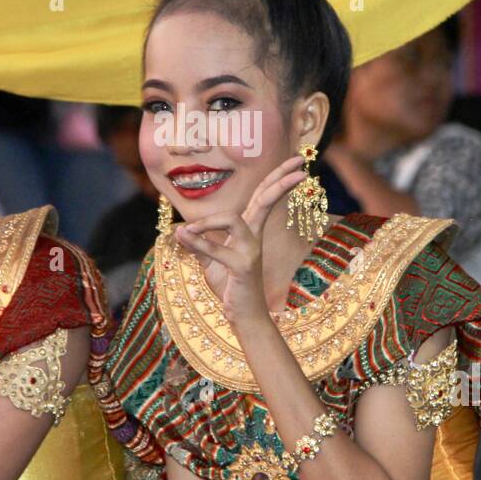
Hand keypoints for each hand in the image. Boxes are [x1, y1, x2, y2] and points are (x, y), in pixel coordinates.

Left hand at [173, 154, 305, 326]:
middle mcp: (254, 236)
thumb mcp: (210, 261)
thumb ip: (198, 244)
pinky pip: (217, 250)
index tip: (295, 164)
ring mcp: (250, 251)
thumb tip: (180, 230)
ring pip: (234, 219)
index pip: (263, 196)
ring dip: (207, 221)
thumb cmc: (231, 286)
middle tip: (300, 163)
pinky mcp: (242, 267)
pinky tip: (184, 239)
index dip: (276, 178)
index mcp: (250, 230)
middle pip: (266, 198)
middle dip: (280, 179)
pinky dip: (199, 244)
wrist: (242, 316)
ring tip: (187, 231)